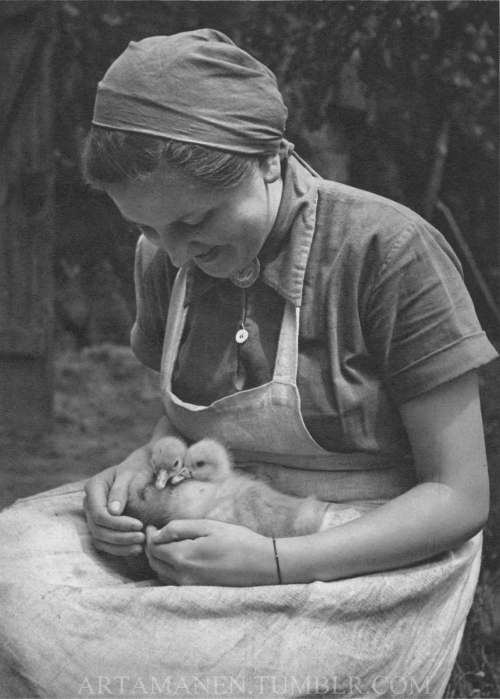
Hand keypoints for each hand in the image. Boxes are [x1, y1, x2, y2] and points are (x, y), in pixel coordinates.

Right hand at [84, 447, 151, 555]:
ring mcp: (92, 515)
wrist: (139, 469)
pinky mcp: (100, 525)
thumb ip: (120, 490)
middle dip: (120, 536)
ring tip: (140, 545)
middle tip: (142, 537)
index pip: (100, 514)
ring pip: (100, 538)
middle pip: (98, 528)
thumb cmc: (137, 469)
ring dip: (120, 545)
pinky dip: (119, 549)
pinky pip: (105, 542)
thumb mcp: (130, 474)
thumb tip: (113, 512)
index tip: (139, 525)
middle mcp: (89, 502)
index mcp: (93, 487)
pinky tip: (135, 549)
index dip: (118, 523)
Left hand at [145, 519, 277, 585]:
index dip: (149, 536)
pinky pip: (174, 582)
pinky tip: (178, 559)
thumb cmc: (238, 541)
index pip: (153, 549)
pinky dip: (168, 570)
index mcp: (183, 558)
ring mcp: (190, 588)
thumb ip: (178, 528)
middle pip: (154, 563)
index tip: (152, 526)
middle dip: (151, 548)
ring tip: (165, 545)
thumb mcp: (208, 526)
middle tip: (155, 534)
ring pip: (162, 574)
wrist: (263, 565)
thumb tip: (157, 534)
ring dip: (159, 560)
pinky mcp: (198, 593)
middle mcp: (182, 577)